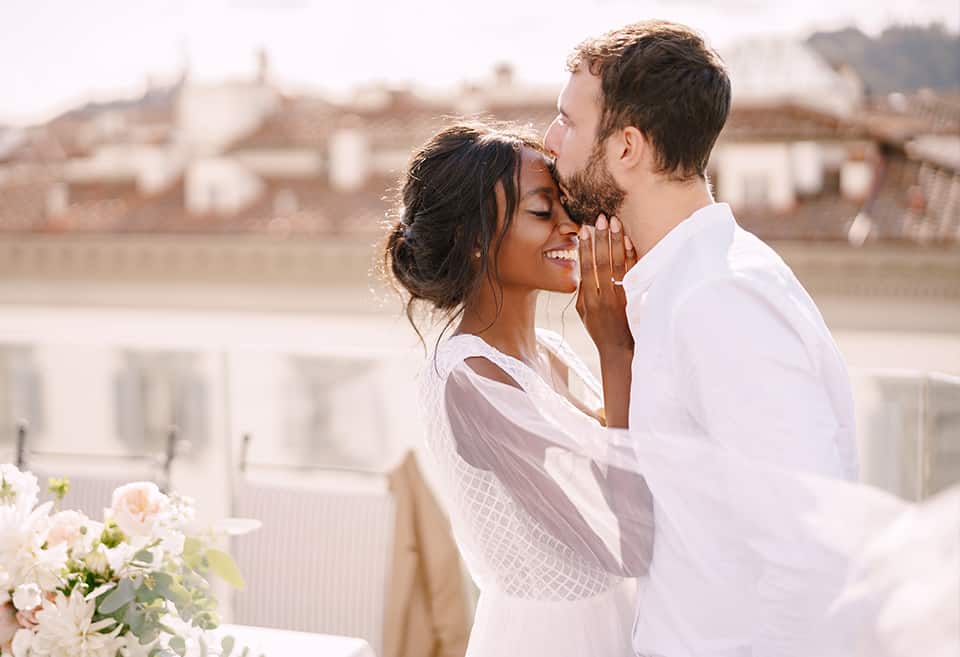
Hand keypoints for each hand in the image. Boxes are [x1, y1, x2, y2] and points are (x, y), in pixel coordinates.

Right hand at [576, 214, 637, 354]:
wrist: (620, 350)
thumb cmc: (599, 330)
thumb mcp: (582, 313)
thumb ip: (581, 292)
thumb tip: (582, 270)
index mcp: (589, 299)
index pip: (586, 268)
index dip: (585, 248)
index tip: (584, 230)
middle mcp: (604, 296)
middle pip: (602, 262)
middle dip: (601, 238)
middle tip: (601, 218)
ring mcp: (621, 297)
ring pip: (618, 264)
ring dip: (616, 241)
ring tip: (615, 222)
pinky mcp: (634, 297)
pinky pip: (633, 272)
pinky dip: (631, 256)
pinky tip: (629, 241)